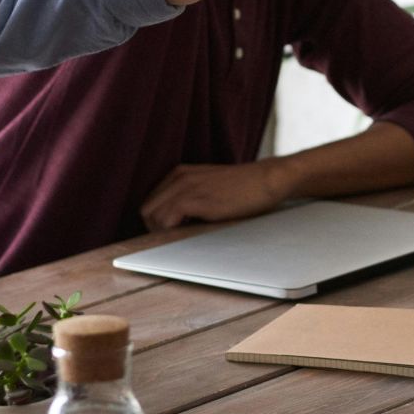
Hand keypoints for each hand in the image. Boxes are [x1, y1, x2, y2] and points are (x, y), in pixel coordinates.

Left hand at [140, 161, 299, 229]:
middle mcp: (180, 178)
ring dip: (162, 232)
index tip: (170, 232)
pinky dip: (170, 231)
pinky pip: (168, 218)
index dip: (156, 221)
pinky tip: (187, 235)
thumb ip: (192, 195)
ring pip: (153, 215)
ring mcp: (187, 188)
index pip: (151, 202)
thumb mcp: (210, 185)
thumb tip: (178, 221)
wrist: (266, 179)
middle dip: (155, 228)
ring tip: (181, 239)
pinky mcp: (197, 200)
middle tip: (173, 239)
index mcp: (180, 173)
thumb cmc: (243, 187)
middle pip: (147, 210)